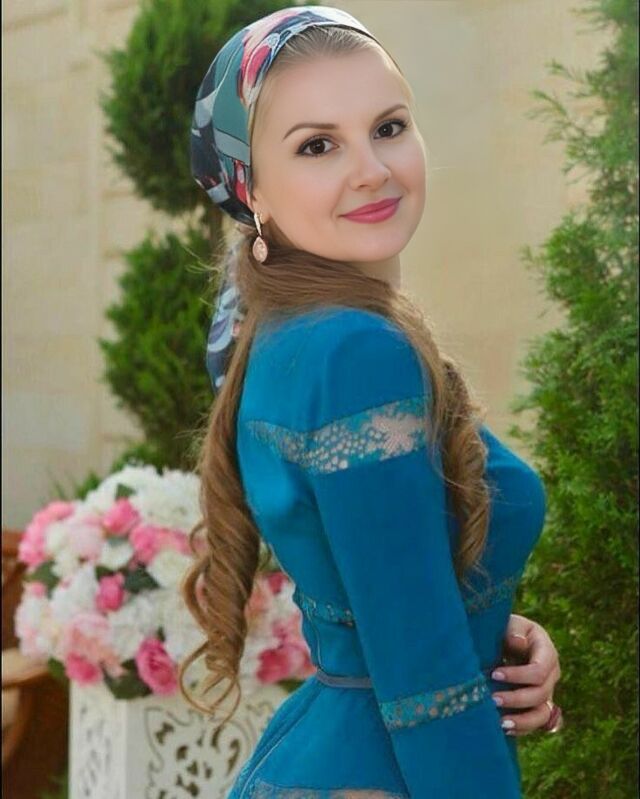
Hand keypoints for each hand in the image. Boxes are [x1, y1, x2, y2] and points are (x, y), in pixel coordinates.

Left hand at [491, 613, 561, 736]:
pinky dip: (522, 728)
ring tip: (501, 723)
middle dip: (516, 699)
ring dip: (523, 721)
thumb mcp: (510, 623)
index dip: (518, 676)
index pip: (539, 671)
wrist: (503, 638)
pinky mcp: (537, 705)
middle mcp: (551, 674)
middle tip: (492, 699)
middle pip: (541, 694)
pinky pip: (535, 724)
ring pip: (543, 715)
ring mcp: (546, 692)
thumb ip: (514, 630)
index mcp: (546, 652)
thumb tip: (519, 642)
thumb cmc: (506, 628)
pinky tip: (503, 728)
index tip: (494, 674)